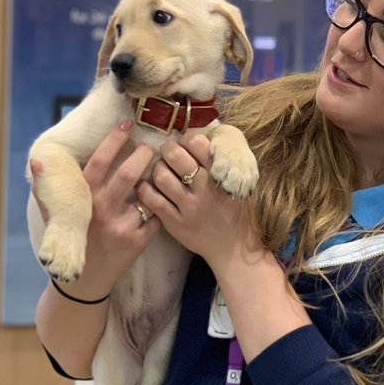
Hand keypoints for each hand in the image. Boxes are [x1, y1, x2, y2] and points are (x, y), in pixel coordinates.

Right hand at [31, 121, 160, 295]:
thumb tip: (38, 161)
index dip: (113, 141)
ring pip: (145, 194)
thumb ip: (48, 189)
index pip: (99, 162)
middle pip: (128, 175)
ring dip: (154, 180)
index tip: (125, 125)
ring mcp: (121, 227)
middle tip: (151, 147)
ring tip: (159, 170)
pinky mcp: (137, 241)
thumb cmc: (72, 242)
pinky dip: (159, 206)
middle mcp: (102, 211)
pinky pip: (155, 216)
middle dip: (142, 156)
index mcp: (83, 200)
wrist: (83, 282)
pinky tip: (160, 201)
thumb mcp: (56, 217)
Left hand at [136, 134, 261, 273]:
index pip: (197, 143)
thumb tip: (199, 137)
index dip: (187, 139)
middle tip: (167, 154)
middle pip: (175, 155)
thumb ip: (219, 162)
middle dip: (167, 149)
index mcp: (221, 175)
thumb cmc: (234, 211)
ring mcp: (188, 207)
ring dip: (156, 169)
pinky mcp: (175, 223)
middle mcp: (204, 189)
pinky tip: (148, 188)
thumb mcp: (237, 183)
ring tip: (160, 172)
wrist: (234, 247)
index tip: (185, 144)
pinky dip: (146, 190)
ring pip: (161, 176)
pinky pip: (152, 200)